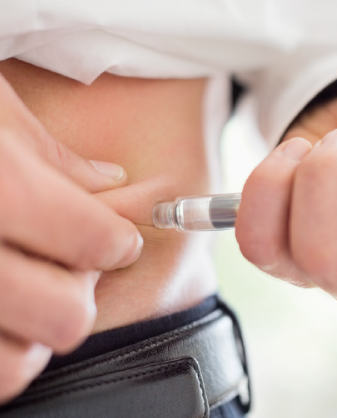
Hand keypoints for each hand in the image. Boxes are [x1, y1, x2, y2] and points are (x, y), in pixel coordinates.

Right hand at [0, 74, 142, 402]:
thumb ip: (39, 150)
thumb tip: (106, 179)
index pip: (90, 236)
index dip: (116, 240)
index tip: (116, 240)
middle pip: (66, 316)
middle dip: (78, 292)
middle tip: (64, 267)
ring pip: (14, 367)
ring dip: (30, 338)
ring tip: (17, 295)